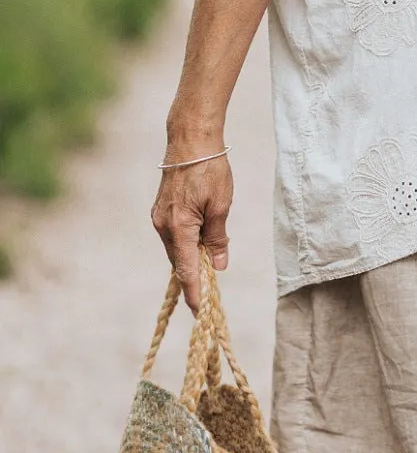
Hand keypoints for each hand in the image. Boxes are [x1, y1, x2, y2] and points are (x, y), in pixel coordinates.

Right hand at [151, 152, 233, 311]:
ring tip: (210, 266)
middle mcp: (163, 226)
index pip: (186, 270)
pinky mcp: (160, 210)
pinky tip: (201, 243)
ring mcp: (159, 218)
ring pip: (177, 249)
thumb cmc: (210, 169)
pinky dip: (186, 243)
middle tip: (210, 295)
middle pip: (179, 262)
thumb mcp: (221, 205)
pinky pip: (174, 235)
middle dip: (194, 277)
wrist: (190, 140)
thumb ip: (218, 238)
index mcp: (179, 227)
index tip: (200, 313)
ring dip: (191, 258)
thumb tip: (217, 266)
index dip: (194, 293)